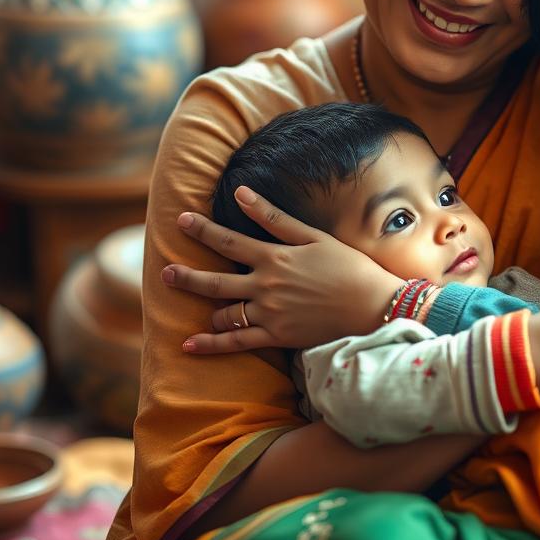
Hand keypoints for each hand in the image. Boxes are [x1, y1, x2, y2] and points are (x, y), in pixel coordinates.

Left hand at [163, 186, 401, 352]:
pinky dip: (211, 345)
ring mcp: (269, 314)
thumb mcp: (314, 237)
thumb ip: (275, 218)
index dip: (203, 230)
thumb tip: (242, 193)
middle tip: (165, 272)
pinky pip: (237, 343)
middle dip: (187, 276)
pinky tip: (189, 345)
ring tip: (192, 307)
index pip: (229, 241)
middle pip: (216, 281)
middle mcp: (266, 286)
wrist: (373, 305)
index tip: (182, 220)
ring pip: (224, 313)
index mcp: (275, 258)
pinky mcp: (277, 337)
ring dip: (206, 310)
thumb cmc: (349, 266)